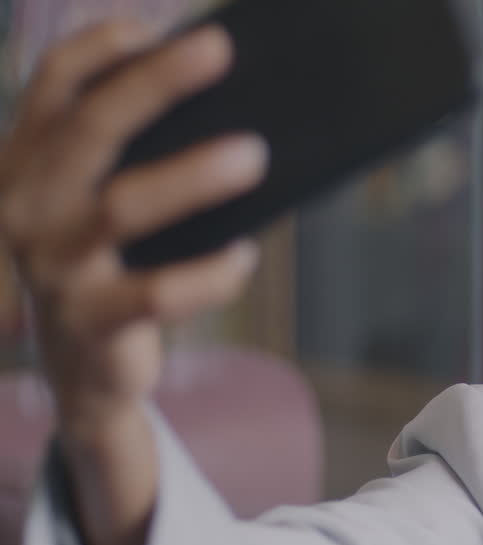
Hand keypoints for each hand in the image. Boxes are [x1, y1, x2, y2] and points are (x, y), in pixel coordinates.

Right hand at [0, 20, 265, 434]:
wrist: (84, 374)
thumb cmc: (112, 270)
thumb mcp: (103, 209)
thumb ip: (136, 161)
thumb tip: (230, 110)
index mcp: (29, 165)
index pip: (52, 86)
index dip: (99, 48)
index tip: (154, 25)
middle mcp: (28, 207)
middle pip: (90, 127)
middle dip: (154, 82)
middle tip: (220, 50)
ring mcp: (53, 265)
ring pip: (122, 205)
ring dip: (194, 174)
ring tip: (256, 154)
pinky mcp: (91, 321)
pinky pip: (158, 293)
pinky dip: (210, 273)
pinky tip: (244, 257)